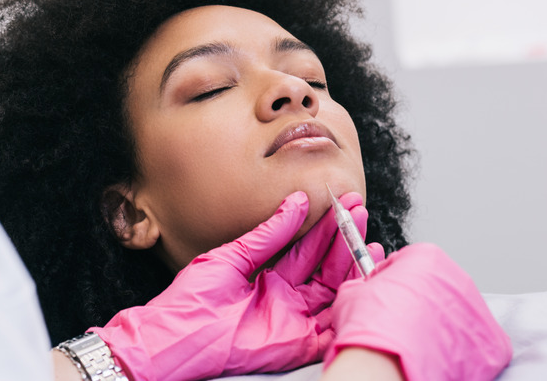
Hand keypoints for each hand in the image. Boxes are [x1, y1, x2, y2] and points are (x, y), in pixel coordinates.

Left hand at [90, 191, 379, 380]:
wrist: (177, 334)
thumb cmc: (192, 298)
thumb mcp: (233, 255)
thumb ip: (268, 233)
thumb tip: (295, 202)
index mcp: (268, 275)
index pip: (307, 248)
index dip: (326, 227)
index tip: (343, 204)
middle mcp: (285, 297)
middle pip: (325, 267)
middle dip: (345, 240)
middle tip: (360, 215)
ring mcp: (294, 320)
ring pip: (333, 292)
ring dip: (352, 268)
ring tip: (369, 242)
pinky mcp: (297, 344)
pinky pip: (332, 327)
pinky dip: (349, 308)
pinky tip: (363, 282)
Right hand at [325, 243, 512, 380]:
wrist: (385, 363)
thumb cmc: (370, 327)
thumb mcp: (353, 291)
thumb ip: (368, 282)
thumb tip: (369, 288)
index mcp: (428, 257)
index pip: (411, 262)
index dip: (393, 279)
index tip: (385, 295)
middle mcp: (459, 278)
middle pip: (437, 286)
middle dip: (420, 302)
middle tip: (399, 321)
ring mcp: (478, 311)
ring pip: (456, 315)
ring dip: (439, 324)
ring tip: (416, 341)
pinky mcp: (493, 343)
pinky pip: (475, 343)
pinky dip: (458, 350)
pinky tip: (435, 354)